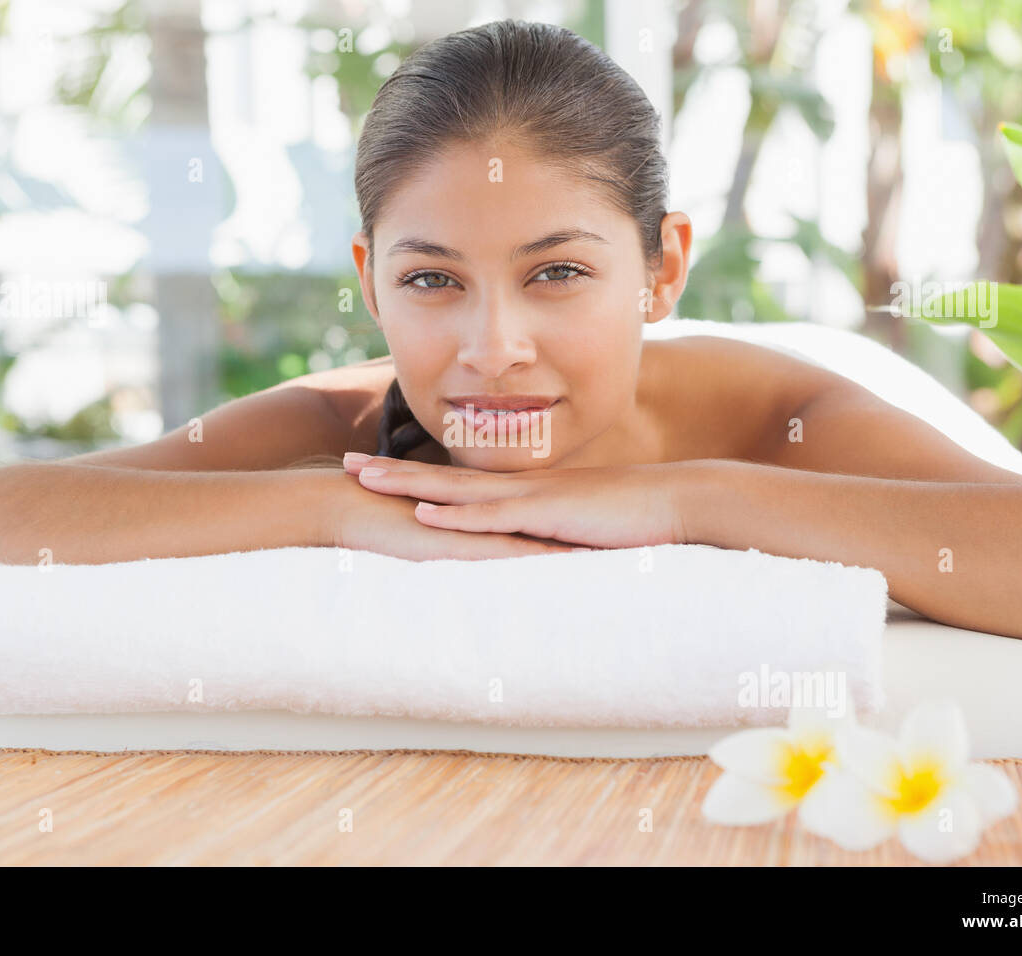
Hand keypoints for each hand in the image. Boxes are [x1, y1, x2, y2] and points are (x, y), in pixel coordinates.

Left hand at [342, 453, 689, 548]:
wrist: (677, 503)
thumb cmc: (634, 519)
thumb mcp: (579, 528)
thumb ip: (549, 536)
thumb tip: (528, 552)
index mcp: (523, 492)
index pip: (457, 482)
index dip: (414, 475)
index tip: (375, 468)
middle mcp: (519, 488)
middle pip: (442, 479)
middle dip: (391, 471)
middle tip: (344, 463)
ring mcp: (532, 499)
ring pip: (456, 491)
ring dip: (408, 486)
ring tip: (364, 479)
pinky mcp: (549, 517)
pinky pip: (495, 518)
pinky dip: (458, 517)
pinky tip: (425, 516)